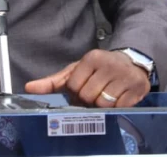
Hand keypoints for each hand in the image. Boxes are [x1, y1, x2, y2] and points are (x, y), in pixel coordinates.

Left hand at [24, 50, 149, 107]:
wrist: (131, 63)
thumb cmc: (99, 69)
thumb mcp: (77, 70)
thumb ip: (53, 81)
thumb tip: (29, 88)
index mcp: (91, 58)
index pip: (74, 86)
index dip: (76, 93)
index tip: (83, 88)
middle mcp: (109, 64)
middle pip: (88, 96)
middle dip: (89, 100)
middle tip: (95, 93)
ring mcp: (124, 76)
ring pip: (104, 104)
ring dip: (103, 105)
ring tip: (107, 95)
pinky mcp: (137, 88)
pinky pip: (120, 108)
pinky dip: (117, 108)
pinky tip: (118, 98)